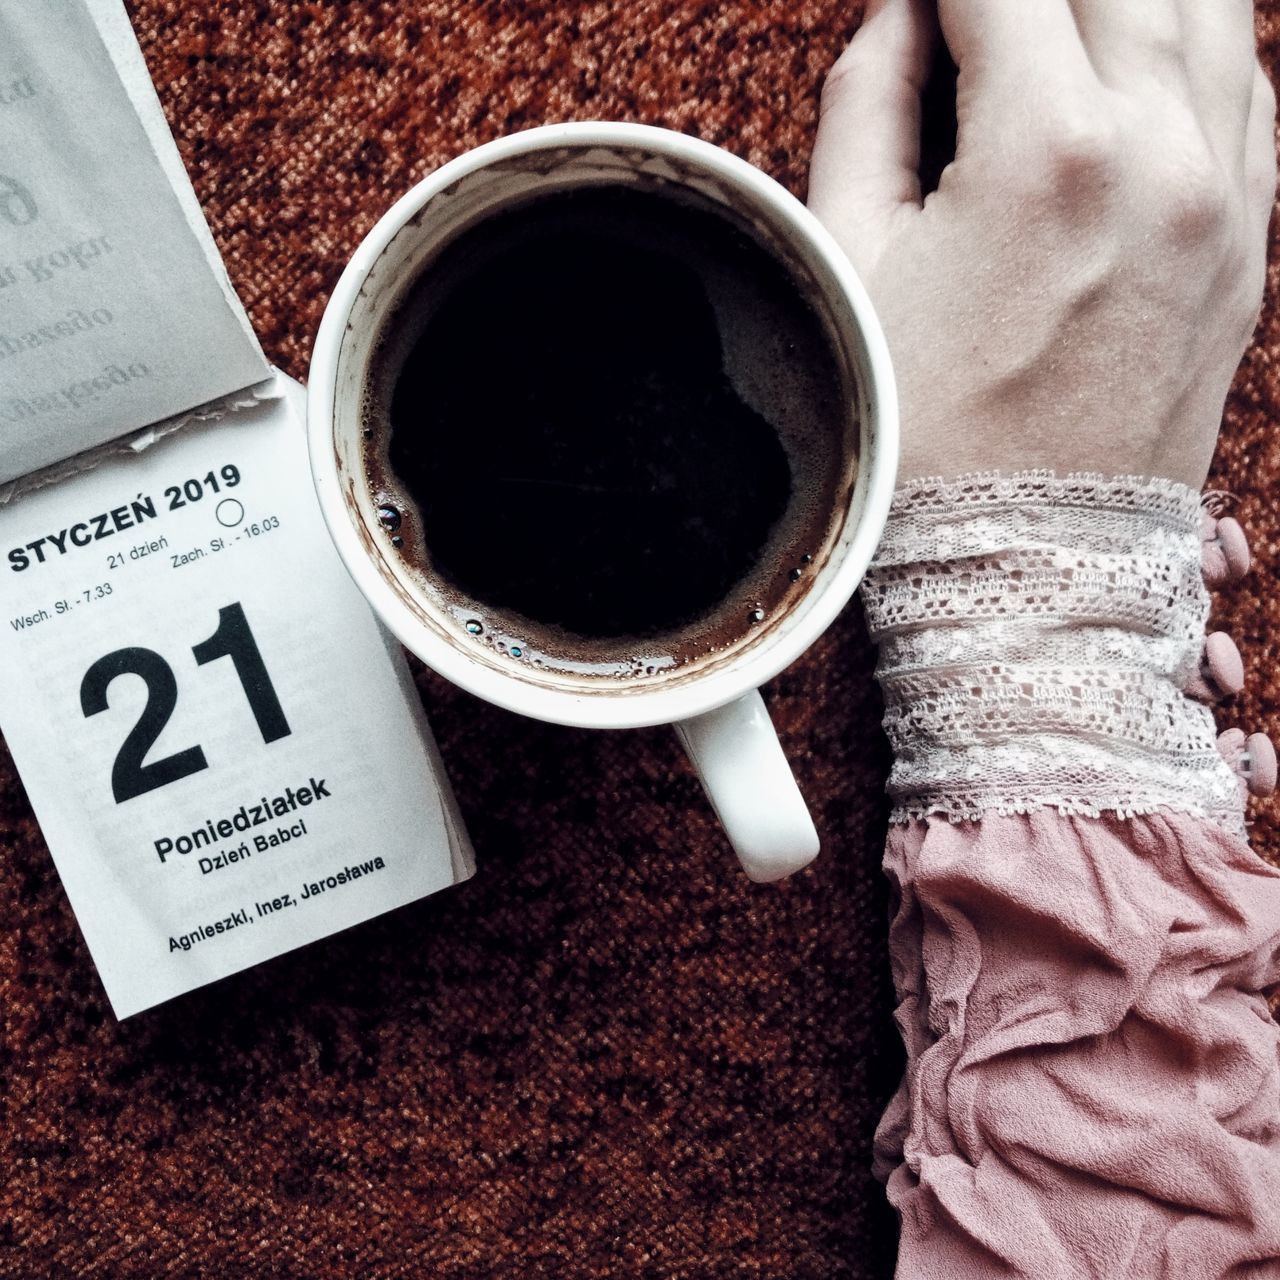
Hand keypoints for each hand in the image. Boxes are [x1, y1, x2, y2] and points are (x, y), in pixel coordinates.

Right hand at [809, 0, 1275, 487]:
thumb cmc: (921, 433)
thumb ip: (870, 106)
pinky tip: (1136, 53)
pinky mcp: (1248, 240)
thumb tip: (902, 16)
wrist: (1023, 561)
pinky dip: (1192, 41)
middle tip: (980, 21)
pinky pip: (1250, 83)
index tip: (916, 6)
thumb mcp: (854, 263)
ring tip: (1052, 33)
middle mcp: (1161, 150)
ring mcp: (1225, 194)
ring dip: (1118, 3)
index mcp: (1045, 151)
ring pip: (1204, 5)